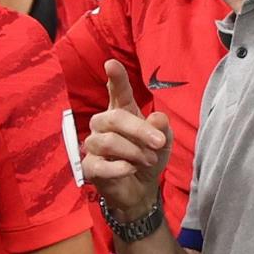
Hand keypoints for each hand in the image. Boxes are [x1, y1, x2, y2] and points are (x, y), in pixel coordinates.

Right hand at [81, 59, 172, 218]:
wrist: (141, 190)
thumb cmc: (149, 157)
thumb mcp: (163, 142)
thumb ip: (161, 127)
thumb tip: (157, 118)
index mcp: (122, 111)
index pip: (117, 91)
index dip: (115, 78)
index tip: (111, 63)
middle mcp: (103, 124)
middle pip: (115, 118)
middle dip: (140, 130)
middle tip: (159, 143)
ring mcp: (94, 145)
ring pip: (110, 142)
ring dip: (135, 152)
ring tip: (148, 160)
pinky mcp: (89, 167)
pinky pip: (102, 165)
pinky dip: (121, 168)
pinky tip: (130, 170)